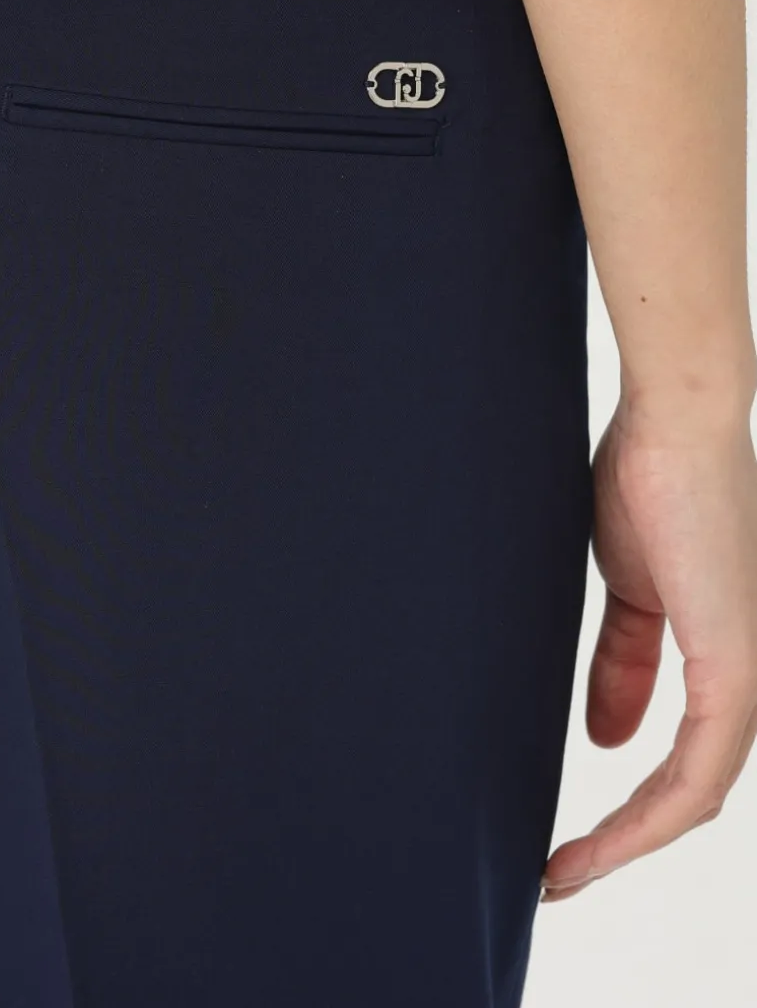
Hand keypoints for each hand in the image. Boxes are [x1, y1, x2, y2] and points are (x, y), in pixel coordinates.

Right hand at [540, 387, 756, 902]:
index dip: (631, 808)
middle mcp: (751, 675)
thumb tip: (604, 736)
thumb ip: (622, 664)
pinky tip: (597, 844)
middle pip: (692, 790)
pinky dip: (644, 818)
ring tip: (564, 872)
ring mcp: (751, 674)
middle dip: (625, 841)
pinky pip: (695, 773)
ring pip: (696, 796)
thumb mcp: (628, 592)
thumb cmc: (651, 481)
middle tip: (560, 872)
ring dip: (627, 843)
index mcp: (726, 654)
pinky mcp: (737, 669)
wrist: (673, 424)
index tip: (568, 839)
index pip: (688, 755)